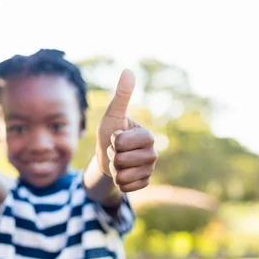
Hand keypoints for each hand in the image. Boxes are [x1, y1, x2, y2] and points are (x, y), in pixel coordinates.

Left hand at [96, 69, 157, 191]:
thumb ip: (122, 95)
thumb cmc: (109, 133)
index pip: (123, 144)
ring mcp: (149, 170)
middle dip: (112, 157)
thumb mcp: (113, 114)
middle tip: (115, 151)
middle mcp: (153, 154)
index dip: (113, 142)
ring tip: (117, 162)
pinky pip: (127, 187)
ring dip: (114, 170)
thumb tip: (129, 70)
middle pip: (123, 161)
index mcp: (148, 137)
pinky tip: (122, 173)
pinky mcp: (143, 183)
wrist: (105, 157)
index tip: (116, 137)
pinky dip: (118, 182)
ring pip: (123, 176)